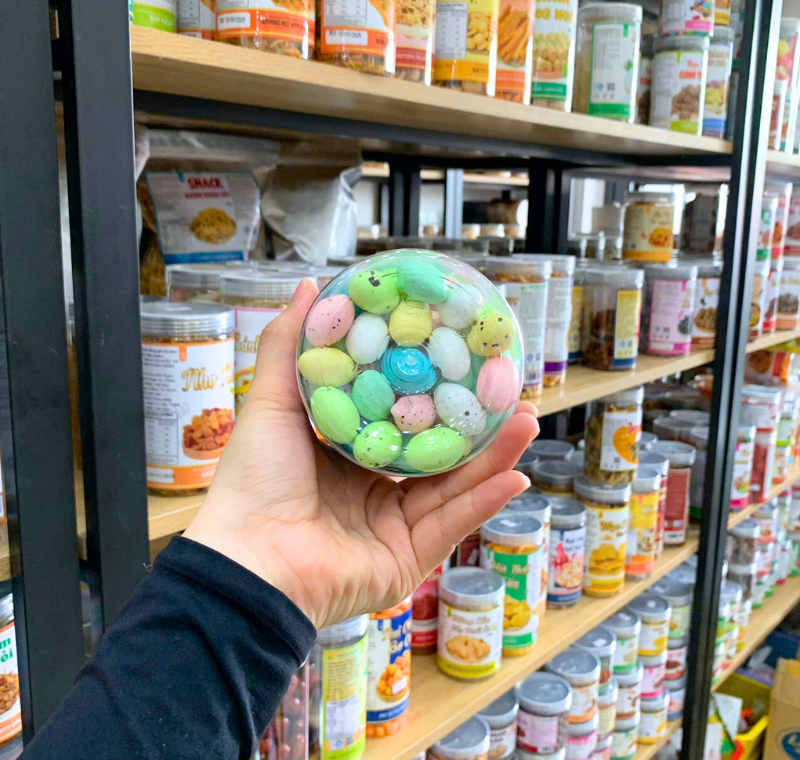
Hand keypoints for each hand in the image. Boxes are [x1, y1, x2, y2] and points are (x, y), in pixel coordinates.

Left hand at [184, 279, 538, 627]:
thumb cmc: (254, 480)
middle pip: (438, 454)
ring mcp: (394, 527)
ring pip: (455, 488)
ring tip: (527, 421)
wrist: (247, 559)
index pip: (402, 421)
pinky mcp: (407, 560)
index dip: (434, 394)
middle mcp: (374, 491)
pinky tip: (515, 476)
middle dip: (477, 426)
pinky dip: (483, 503)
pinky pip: (451, 526)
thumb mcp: (273, 401)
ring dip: (495, 458)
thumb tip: (307, 287)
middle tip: (512, 392)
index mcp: (347, 456)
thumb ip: (290, 346)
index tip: (465, 361)